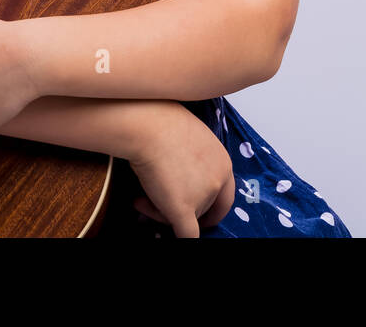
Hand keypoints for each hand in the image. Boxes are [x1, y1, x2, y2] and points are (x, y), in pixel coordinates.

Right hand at [127, 104, 233, 237]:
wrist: (150, 127)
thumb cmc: (165, 127)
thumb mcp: (194, 141)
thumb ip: (199, 163)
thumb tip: (186, 179)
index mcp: (224, 164)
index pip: (224, 198)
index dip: (211, 209)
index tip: (199, 214)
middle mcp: (218, 181)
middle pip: (203, 210)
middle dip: (181, 210)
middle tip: (156, 202)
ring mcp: (202, 197)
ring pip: (186, 220)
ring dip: (161, 212)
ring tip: (141, 198)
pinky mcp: (182, 209)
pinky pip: (187, 236)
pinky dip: (182, 239)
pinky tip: (172, 237)